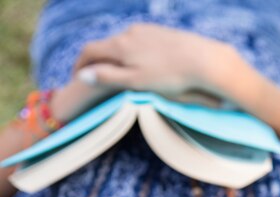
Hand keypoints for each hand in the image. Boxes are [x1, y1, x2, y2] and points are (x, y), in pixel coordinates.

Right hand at [73, 23, 236, 100]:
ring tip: (114, 74)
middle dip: (96, 61)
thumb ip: (109, 77)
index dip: (79, 66)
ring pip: (122, 43)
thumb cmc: (170, 77)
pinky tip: (138, 65)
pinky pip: (138, 42)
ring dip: (113, 57)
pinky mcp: (160, 33)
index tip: (75, 79)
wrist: (204, 61)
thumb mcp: (135, 82)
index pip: (90, 51)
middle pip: (105, 45)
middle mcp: (131, 32)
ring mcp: (146, 30)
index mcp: (121, 45)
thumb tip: (84, 75)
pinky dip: (130, 54)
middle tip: (93, 78)